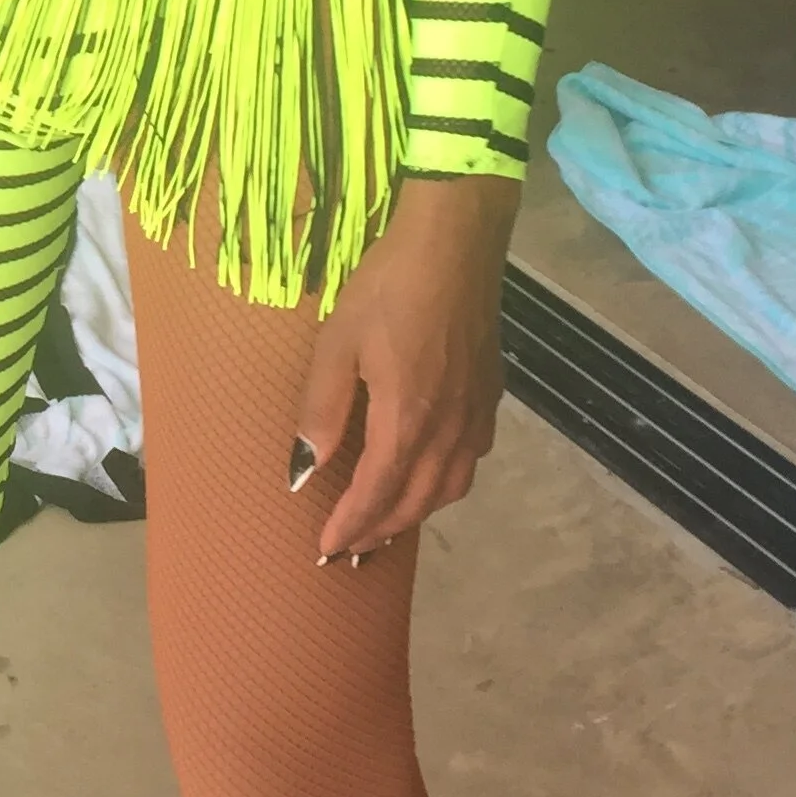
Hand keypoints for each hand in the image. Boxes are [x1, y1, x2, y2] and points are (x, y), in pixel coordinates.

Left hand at [294, 175, 515, 561]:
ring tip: (385, 524)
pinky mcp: (491, 397)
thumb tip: (304, 470)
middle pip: (415, 502)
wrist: (455, 246)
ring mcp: (476, 417)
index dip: (350, 526)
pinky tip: (428, 476)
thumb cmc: (387, 289)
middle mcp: (449, 432)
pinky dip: (442, 485)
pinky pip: (468, 462)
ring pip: (448, 489)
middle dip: (380, 531)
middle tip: (349, 551)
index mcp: (407, 423)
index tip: (326, 549)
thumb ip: (323, 411)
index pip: (376, 495)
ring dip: (413, 514)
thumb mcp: (337, 344)